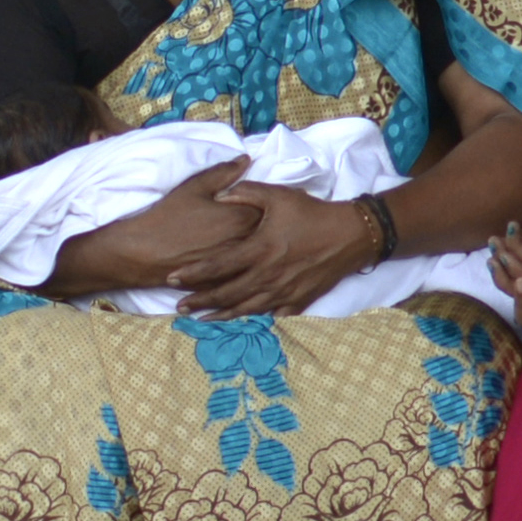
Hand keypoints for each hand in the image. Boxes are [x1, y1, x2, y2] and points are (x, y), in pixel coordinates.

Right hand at [58, 160, 255, 296]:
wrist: (143, 253)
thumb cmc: (168, 216)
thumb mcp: (194, 187)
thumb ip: (223, 172)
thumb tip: (246, 159)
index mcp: (241, 216)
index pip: (272, 208)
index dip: (274, 204)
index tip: (275, 201)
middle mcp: (244, 243)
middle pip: (271, 234)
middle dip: (273, 226)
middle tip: (273, 220)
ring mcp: (236, 266)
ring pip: (261, 257)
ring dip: (263, 248)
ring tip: (263, 242)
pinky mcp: (225, 283)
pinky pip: (245, 275)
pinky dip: (250, 268)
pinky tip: (247, 263)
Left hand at [170, 181, 375, 315]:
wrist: (349, 235)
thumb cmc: (311, 213)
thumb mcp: (277, 195)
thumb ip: (246, 193)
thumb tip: (220, 195)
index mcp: (259, 249)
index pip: (218, 265)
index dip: (193, 273)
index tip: (172, 278)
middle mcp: (267, 275)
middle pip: (226, 294)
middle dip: (200, 302)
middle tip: (179, 308)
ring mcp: (282, 291)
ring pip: (245, 310)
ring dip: (221, 317)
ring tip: (202, 322)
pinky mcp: (298, 301)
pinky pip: (271, 317)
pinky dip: (254, 323)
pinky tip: (241, 327)